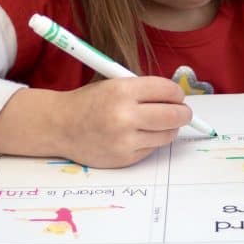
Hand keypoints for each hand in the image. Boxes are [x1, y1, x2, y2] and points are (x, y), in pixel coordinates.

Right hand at [54, 76, 190, 167]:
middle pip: (174, 115)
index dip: (177, 93)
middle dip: (184, 113)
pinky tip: (140, 134)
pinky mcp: (124, 158)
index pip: (168, 91)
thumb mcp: (114, 84)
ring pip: (167, 134)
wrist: (60, 126)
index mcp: (122, 90)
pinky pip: (152, 149)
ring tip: (160, 122)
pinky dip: (152, 141)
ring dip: (170, 128)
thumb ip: (144, 90)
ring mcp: (125, 140)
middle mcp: (124, 115)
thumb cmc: (90, 102)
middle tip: (183, 112)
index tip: (178, 96)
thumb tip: (177, 98)